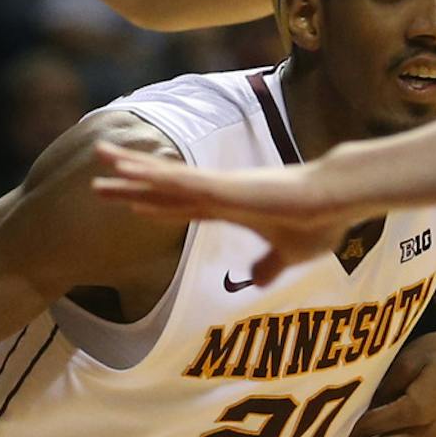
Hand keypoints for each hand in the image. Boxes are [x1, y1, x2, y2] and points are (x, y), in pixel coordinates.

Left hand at [92, 144, 356, 282]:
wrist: (337, 200)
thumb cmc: (321, 223)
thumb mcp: (292, 255)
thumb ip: (271, 264)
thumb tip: (256, 281)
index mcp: (233, 208)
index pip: (184, 208)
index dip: (156, 206)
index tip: (130, 203)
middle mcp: (220, 193)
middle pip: (165, 190)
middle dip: (131, 186)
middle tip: (98, 182)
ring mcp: (220, 187)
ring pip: (165, 177)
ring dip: (131, 169)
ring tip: (99, 156)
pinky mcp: (224, 186)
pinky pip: (180, 180)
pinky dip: (153, 174)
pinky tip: (129, 169)